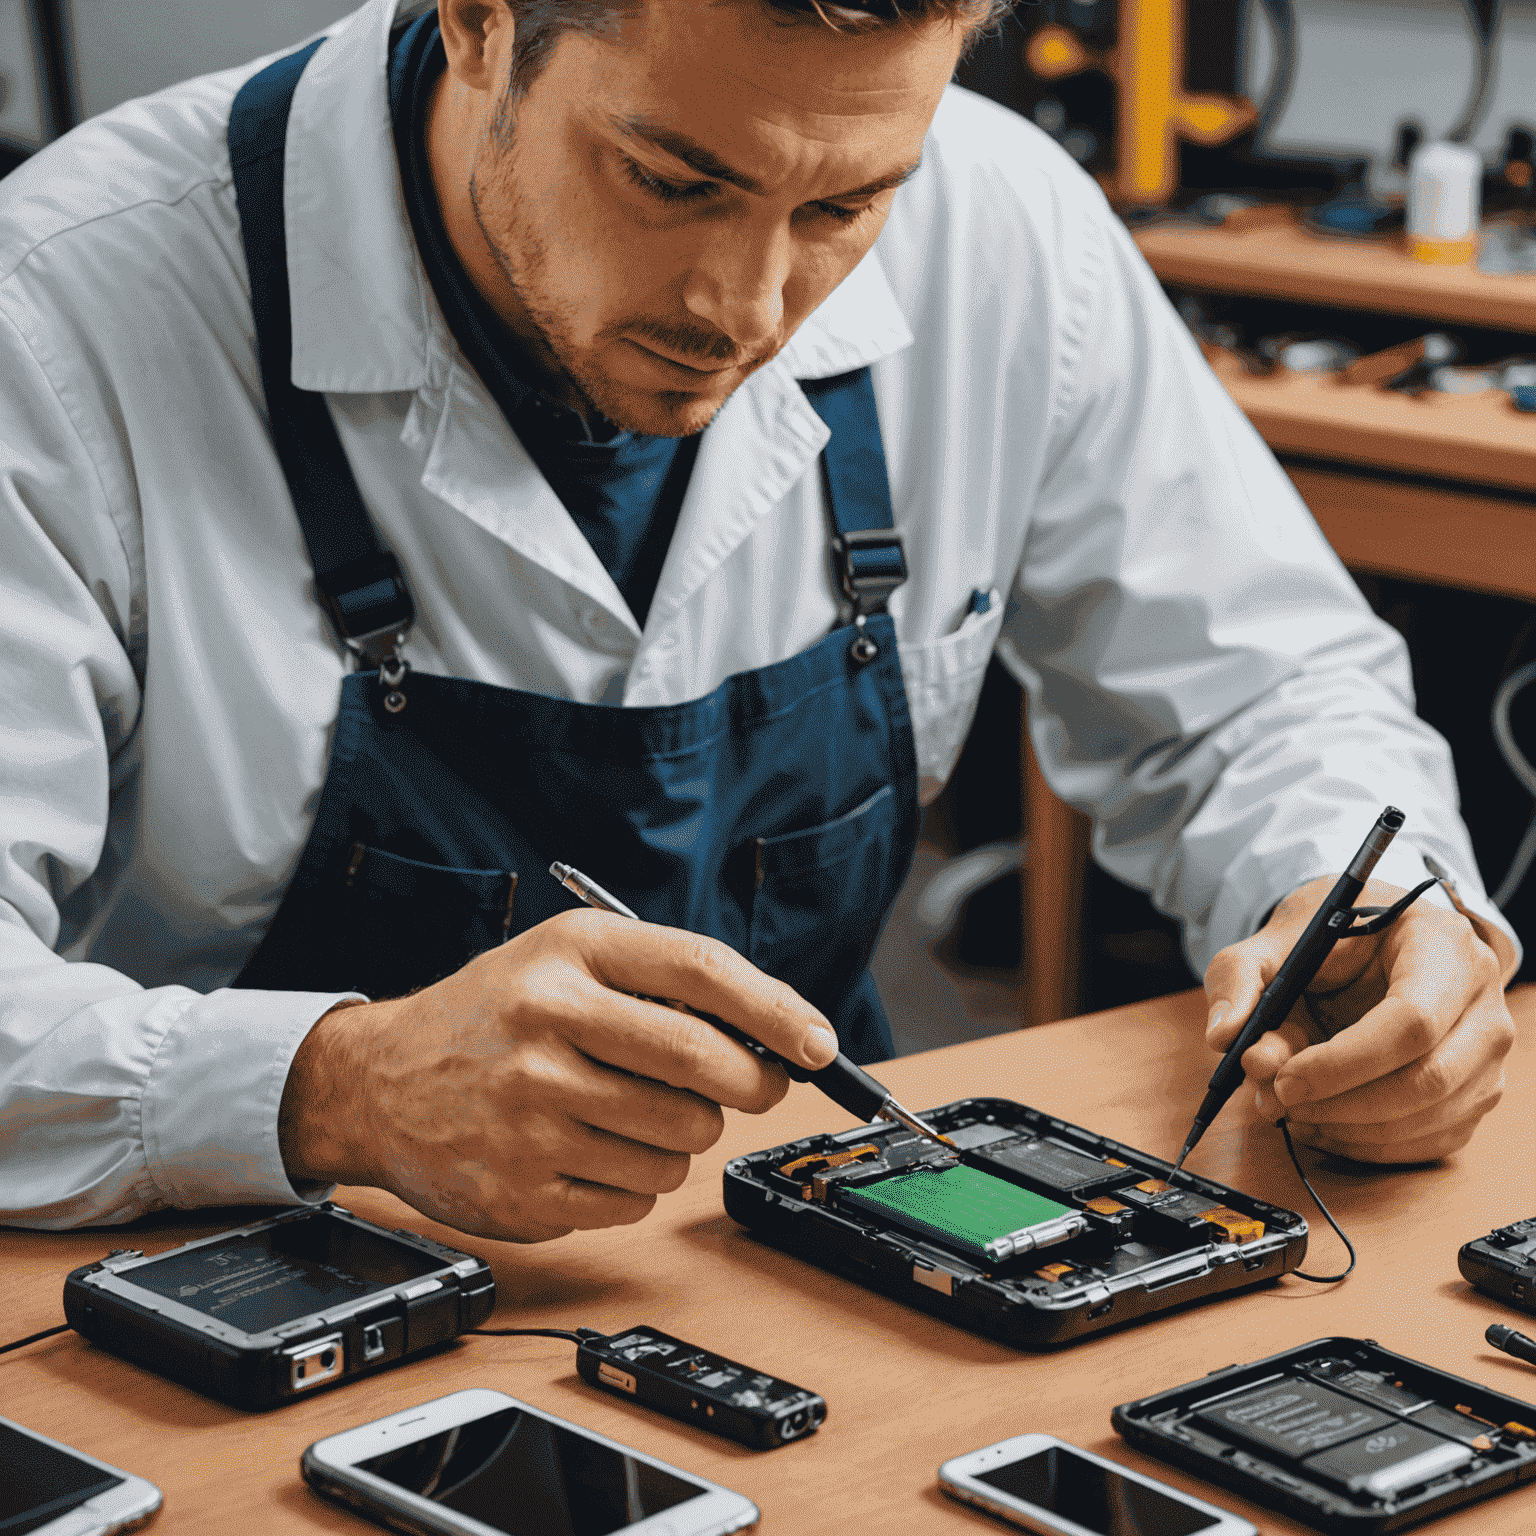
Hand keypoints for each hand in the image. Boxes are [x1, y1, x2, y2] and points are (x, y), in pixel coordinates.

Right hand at [278, 910, 838, 1241]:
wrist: (377, 1082)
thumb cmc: (493, 1014)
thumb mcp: (565, 961)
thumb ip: (663, 983)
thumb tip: (775, 1035)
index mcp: (569, 956)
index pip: (700, 971)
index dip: (775, 1010)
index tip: (817, 1042)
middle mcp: (547, 1025)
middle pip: (702, 1067)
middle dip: (747, 1085)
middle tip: (745, 1086)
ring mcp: (531, 1112)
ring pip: (680, 1143)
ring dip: (683, 1136)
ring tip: (633, 1110)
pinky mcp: (523, 1188)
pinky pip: (637, 1197)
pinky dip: (637, 1179)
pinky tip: (591, 1148)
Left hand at [1203, 875, 1515, 1162]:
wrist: (1376, 941)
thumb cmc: (1335, 938)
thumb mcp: (1276, 940)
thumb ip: (1240, 977)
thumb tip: (1225, 1036)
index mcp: (1441, 947)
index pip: (1412, 1019)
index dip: (1345, 1062)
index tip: (1284, 1077)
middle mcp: (1480, 1003)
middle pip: (1428, 1079)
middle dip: (1342, 1102)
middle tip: (1278, 1098)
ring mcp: (1487, 1054)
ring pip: (1432, 1117)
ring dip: (1350, 1128)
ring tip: (1289, 1109)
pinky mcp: (1476, 1093)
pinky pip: (1432, 1139)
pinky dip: (1370, 1145)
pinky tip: (1322, 1124)